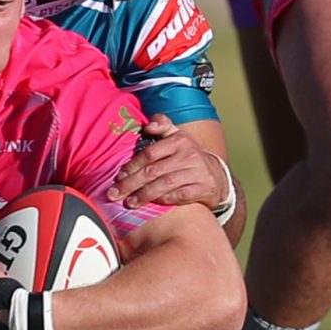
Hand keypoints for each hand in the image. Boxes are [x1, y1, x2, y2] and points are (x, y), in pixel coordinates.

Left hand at [112, 117, 232, 212]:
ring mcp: (197, 172)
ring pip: (165, 184)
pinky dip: (164, 200)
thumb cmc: (186, 155)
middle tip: (114, 194)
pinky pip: (180, 196)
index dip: (132, 166)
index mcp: (179, 140)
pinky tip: (152, 205)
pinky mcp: (203, 188)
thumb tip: (148, 125)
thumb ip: (161, 125)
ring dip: (144, 195)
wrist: (216, 175)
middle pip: (154, 171)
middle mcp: (189, 155)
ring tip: (129, 203)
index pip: (149, 153)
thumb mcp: (176, 135)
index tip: (118, 177)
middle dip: (131, 184)